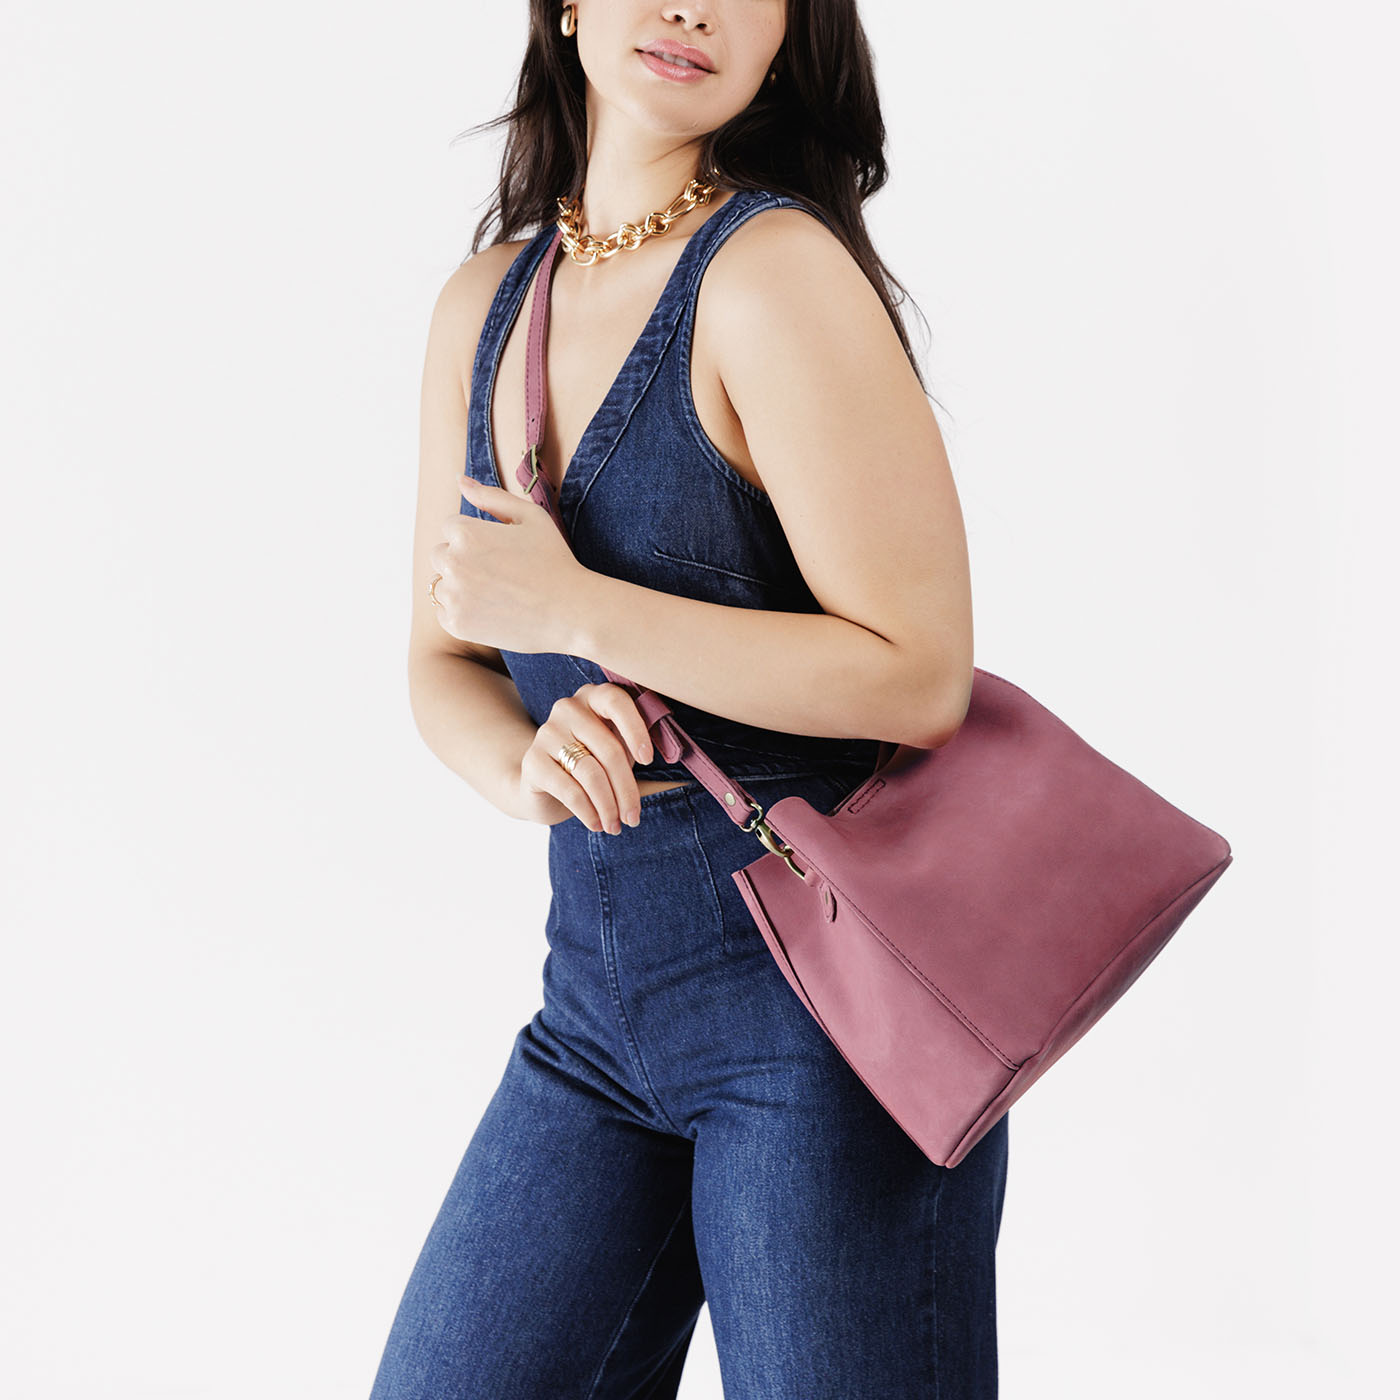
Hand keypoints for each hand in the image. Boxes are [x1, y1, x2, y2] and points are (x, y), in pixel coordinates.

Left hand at [428, 477, 586, 654]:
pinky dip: (463, 613)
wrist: (571, 611)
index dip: (478, 539)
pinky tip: (493, 611)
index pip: (451, 528)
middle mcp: (452, 562)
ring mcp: (453, 596)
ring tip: (498, 593)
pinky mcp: (456, 624)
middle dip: (463, 560)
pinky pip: (446, 613)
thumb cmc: (554, 559)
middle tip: (500, 573)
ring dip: (461, 587)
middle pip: (440, 555)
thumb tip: (459, 479)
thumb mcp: (530, 516)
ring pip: (442, 585)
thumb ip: (491, 496)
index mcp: (465, 532)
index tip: (502, 553)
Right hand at [514, 684, 655, 832]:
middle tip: (634, 817)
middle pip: (608, 749)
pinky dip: (588, 812)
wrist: (543, 786)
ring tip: (616, 826)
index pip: (617, 702)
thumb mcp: (618, 751)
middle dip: (626, 789)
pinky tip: (596, 824)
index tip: (649, 761)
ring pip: (590, 773)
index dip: (636, 730)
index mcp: (594, 697)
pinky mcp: (532, 761)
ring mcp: (547, 732)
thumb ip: (638, 747)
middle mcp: (568, 708)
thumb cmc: (592, 764)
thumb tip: (677, 763)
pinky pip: (569, 790)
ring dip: (609, 806)